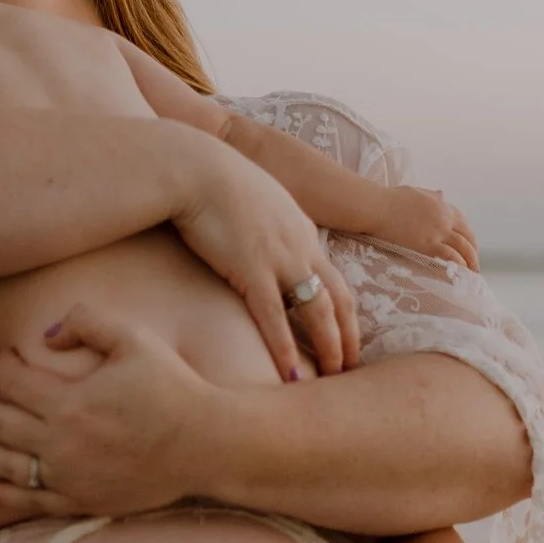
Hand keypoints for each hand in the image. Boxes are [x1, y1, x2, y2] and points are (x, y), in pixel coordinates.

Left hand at [0, 304, 220, 518]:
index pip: (18, 381)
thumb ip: (87, 322)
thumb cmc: (173, 387)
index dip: (4, 364)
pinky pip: (28, 501)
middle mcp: (61, 443)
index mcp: (70, 402)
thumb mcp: (134, 339)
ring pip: (5, 465)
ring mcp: (69, 476)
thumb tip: (48, 334)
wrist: (207, 444)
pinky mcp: (81, 500)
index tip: (4, 356)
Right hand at [171, 148, 362, 377]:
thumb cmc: (211, 181)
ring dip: (328, 347)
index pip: (333, 278)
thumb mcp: (251, 202)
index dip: (342, 312)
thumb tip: (255, 245)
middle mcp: (301, 245)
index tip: (344, 336)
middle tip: (350, 367)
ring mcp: (280, 257)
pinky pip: (275, 317)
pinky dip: (286, 349)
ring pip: (318, 311)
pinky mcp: (252, 268)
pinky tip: (292, 375)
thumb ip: (263, 226)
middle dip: (348, 336)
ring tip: (333, 376)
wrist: (194, 166)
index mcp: (301, 230)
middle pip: (338, 298)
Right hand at [370, 185, 479, 269]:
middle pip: (468, 235)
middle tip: (474, 262)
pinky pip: (451, 256)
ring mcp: (438, 231)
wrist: (377, 207)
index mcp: (441, 204)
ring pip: (464, 247)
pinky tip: (462, 272)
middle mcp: (444, 217)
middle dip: (474, 250)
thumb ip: (431, 195)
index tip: (468, 245)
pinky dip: (460, 264)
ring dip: (471, 261)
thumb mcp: (416, 192)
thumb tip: (441, 193)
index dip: (467, 235)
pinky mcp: (429, 244)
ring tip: (473, 272)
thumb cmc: (389, 199)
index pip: (462, 220)